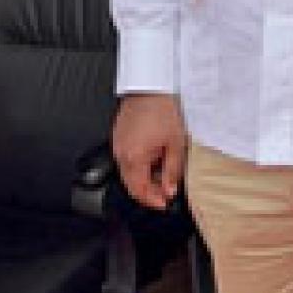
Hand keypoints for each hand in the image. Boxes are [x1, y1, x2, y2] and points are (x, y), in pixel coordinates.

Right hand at [113, 93, 187, 210]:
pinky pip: (125, 161)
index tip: (165, 203)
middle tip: (164, 194)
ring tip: (161, 176)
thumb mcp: (175, 144)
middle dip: (148, 193)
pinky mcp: (117, 138)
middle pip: (131, 185)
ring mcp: (117, 146)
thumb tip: (169, 190)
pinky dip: (137, 167)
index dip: (153, 201)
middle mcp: (120, 154)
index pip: (140, 191)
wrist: (150, 88)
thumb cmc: (162, 110)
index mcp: (134, 158)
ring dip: (143, 180)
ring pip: (127, 174)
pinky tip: (151, 161)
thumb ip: (171, 171)